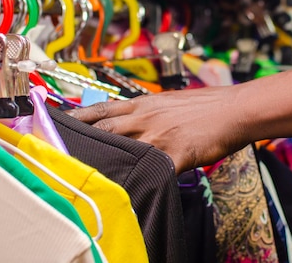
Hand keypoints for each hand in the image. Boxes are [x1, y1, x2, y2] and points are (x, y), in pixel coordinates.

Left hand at [67, 86, 251, 173]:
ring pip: (121, 149)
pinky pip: (152, 171)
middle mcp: (145, 118)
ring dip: (102, 161)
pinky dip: (139, 181)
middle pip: (103, 129)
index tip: (58, 122)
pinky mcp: (175, 155)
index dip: (78, 116)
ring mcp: (158, 137)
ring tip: (83, 174)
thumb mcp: (170, 101)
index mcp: (143, 104)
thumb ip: (149, 110)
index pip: (101, 108)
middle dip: (80, 141)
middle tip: (59, 151)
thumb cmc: (206, 104)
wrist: (233, 109)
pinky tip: (127, 191)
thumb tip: (134, 117)